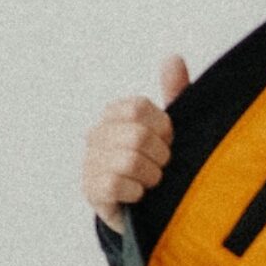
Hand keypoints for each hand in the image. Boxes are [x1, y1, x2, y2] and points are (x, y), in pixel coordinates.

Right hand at [82, 54, 189, 233]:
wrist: (151, 208)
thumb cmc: (160, 162)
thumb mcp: (172, 128)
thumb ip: (174, 93)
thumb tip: (173, 57)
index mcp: (117, 114)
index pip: (140, 108)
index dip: (163, 128)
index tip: (169, 141)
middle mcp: (98, 133)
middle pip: (138, 135)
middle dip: (160, 155)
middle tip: (162, 165)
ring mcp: (90, 161)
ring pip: (128, 161)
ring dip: (151, 176)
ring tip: (152, 181)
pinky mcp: (90, 190)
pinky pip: (115, 184)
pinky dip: (136, 192)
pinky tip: (139, 195)